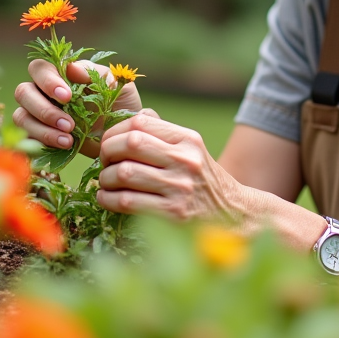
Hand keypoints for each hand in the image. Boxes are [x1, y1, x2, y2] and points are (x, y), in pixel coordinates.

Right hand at [13, 59, 142, 155]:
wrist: (124, 137)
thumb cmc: (121, 106)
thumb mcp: (118, 86)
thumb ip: (96, 73)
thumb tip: (71, 67)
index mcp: (61, 75)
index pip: (39, 68)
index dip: (47, 81)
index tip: (67, 96)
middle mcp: (44, 93)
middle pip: (23, 92)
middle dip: (43, 109)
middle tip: (68, 124)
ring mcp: (38, 115)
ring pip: (21, 116)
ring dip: (42, 129)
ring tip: (68, 140)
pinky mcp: (38, 136)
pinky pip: (25, 138)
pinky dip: (40, 143)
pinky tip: (63, 146)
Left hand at [96, 113, 247, 222]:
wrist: (233, 215)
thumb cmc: (202, 181)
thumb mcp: (192, 151)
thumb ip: (163, 136)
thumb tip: (124, 123)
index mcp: (188, 140)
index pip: (140, 122)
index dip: (115, 131)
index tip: (110, 144)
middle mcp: (186, 160)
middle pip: (129, 144)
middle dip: (107, 153)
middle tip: (105, 163)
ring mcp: (180, 187)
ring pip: (124, 173)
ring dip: (106, 179)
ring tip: (107, 183)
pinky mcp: (172, 214)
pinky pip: (126, 202)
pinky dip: (108, 200)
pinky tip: (108, 200)